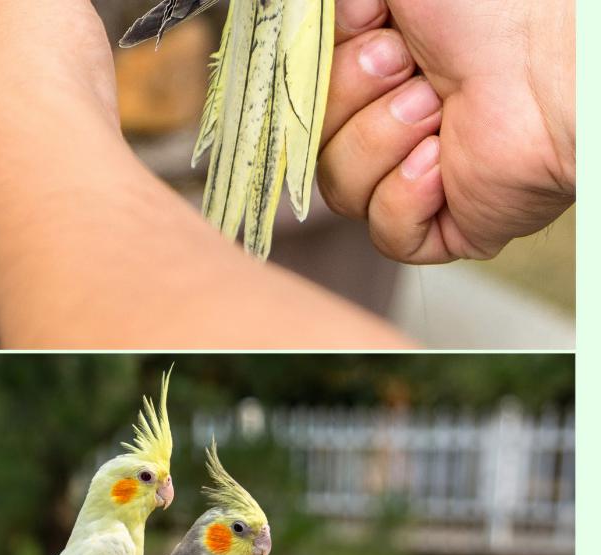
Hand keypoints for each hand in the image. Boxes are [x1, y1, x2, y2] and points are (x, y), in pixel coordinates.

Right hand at [319, 0, 575, 261]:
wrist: (549, 61)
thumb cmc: (487, 6)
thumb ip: (330, 3)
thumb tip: (303, 16)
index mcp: (376, 67)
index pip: (305, 95)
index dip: (322, 71)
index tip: (366, 28)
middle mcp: (393, 120)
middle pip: (314, 144)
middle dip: (354, 102)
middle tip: (410, 69)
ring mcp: (416, 177)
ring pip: (342, 192)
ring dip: (381, 144)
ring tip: (437, 111)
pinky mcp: (441, 225)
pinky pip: (385, 234)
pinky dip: (405, 198)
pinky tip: (442, 164)